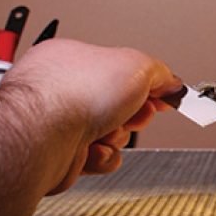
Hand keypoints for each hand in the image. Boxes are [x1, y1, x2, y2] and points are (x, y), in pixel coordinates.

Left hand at [1, 39, 181, 193]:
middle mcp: (63, 89)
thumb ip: (159, 71)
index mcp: (74, 59)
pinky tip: (93, 149)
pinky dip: (102, 156)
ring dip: (117, 136)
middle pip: (117, 104)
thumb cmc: (73, 93)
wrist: (43, 137)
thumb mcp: (136, 65)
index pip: (119, 70)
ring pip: (110, 133)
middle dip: (133, 113)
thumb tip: (171, 82)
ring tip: (107, 130)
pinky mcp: (59, 153)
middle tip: (136, 112)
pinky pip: (97, 156)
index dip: (145, 83)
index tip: (164, 93)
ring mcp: (58, 122)